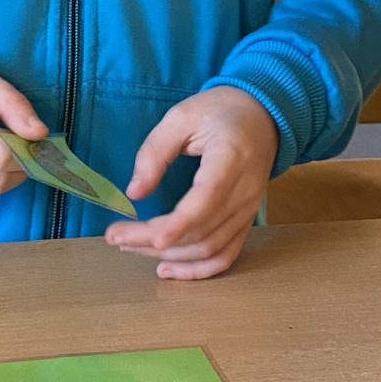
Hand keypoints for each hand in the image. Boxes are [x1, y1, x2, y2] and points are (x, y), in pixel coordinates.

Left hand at [105, 86, 278, 280]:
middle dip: (154, 241)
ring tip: (131, 247)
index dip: (175, 225)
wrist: (265, 115)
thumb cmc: (222, 111)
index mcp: (230, 160)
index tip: (144, 236)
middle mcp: (244, 192)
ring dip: (169, 256)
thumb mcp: (182, 116)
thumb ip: (155, 152)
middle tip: (115, 236)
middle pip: (201, 231)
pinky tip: (168, 270)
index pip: (204, 202)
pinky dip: (198, 270)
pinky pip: (226, 254)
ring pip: (210, 248)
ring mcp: (248, 210)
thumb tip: (134, 192)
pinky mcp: (246, 220)